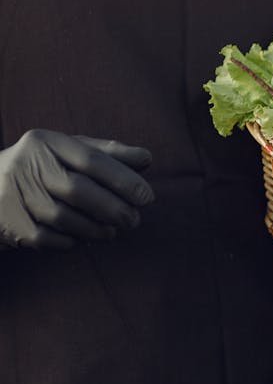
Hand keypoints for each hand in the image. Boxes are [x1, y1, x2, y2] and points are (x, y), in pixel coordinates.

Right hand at [0, 129, 154, 250]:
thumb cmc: (46, 167)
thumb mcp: (73, 152)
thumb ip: (110, 154)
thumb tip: (146, 158)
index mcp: (46, 142)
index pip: (92, 159)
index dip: (124, 179)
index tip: (147, 197)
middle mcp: (26, 164)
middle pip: (77, 189)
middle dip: (112, 208)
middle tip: (134, 220)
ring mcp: (10, 193)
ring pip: (62, 217)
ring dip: (94, 229)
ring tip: (112, 231)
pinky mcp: (6, 220)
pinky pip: (45, 237)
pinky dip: (69, 241)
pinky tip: (83, 239)